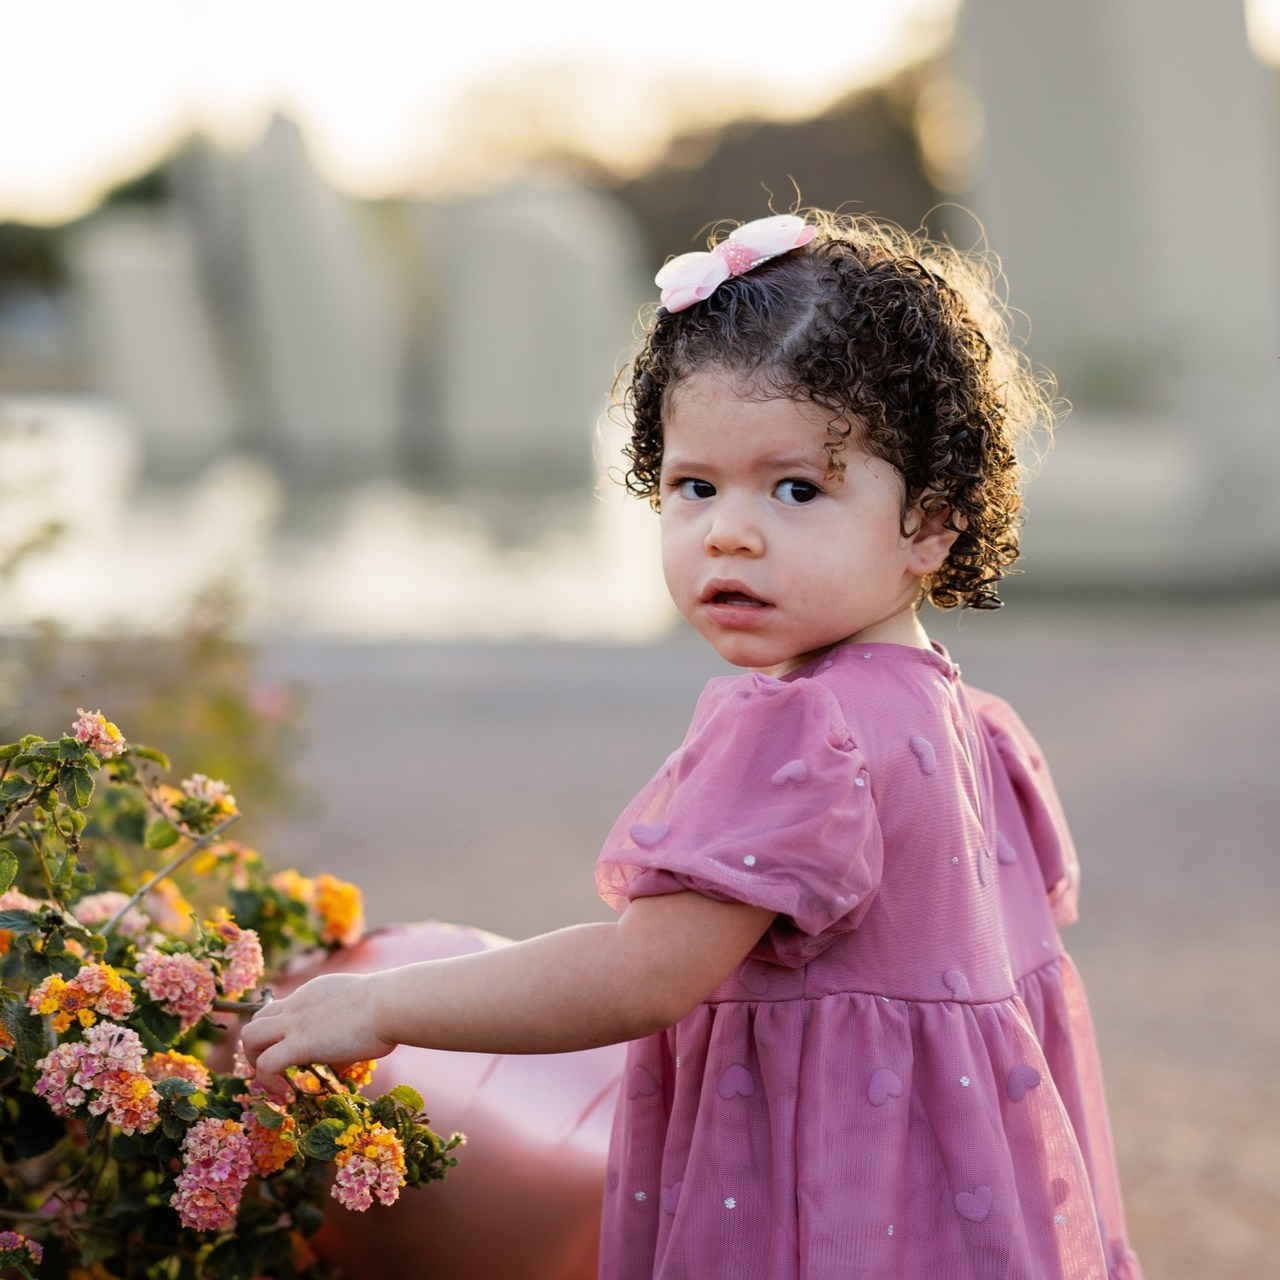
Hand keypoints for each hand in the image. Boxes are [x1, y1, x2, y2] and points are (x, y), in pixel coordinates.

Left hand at [239, 972, 396, 1098]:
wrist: (392, 1004)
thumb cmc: (390, 1009)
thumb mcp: (361, 1017)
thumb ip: (343, 1038)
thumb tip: (338, 1066)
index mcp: (314, 993)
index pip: (281, 1009)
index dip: (280, 1033)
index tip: (292, 1054)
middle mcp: (299, 1003)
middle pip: (256, 1019)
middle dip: (258, 1048)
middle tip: (276, 1069)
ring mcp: (296, 1022)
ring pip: (249, 1037)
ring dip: (255, 1062)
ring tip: (274, 1082)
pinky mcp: (299, 1043)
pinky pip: (266, 1065)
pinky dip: (268, 1082)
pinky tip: (285, 1095)